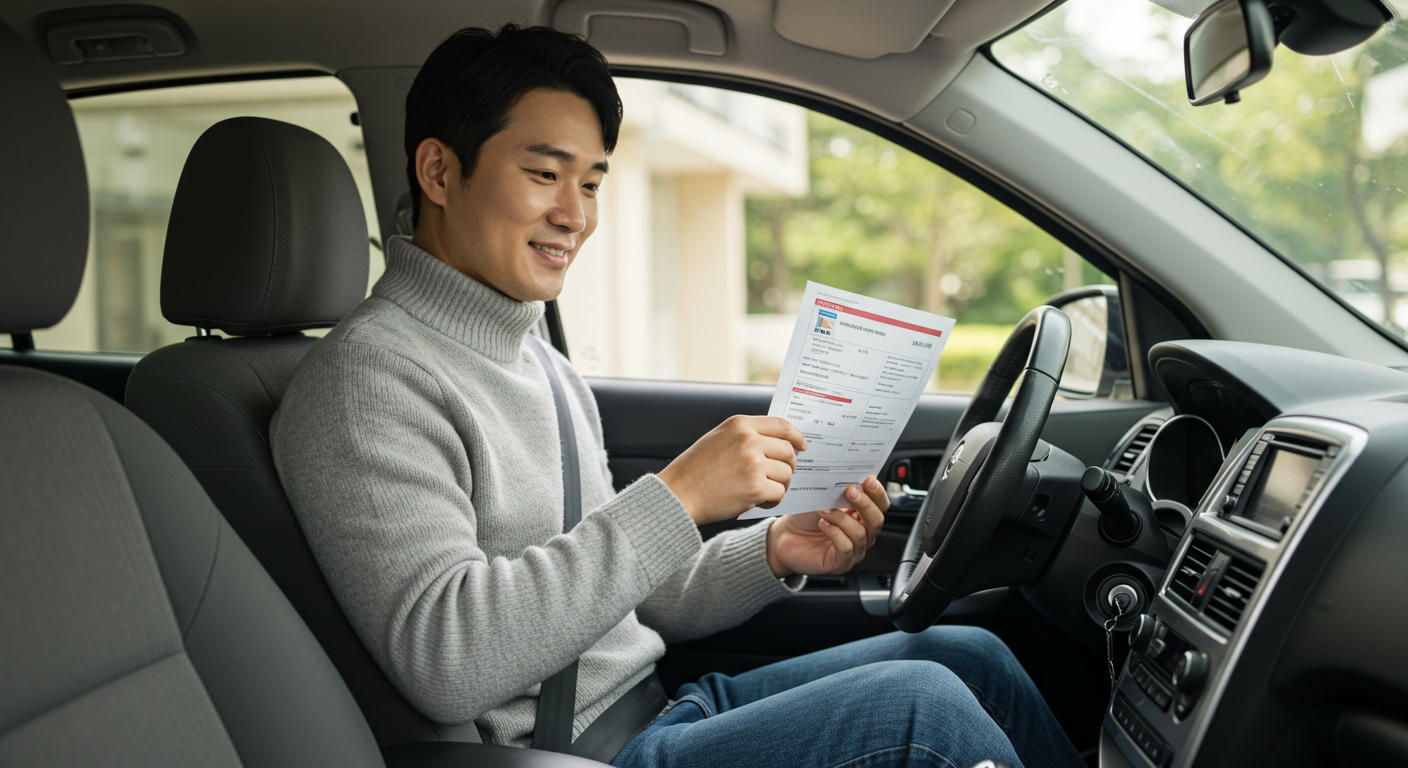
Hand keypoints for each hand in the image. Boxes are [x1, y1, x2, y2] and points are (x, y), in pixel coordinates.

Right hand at [658, 415, 807, 525]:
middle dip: (787, 467)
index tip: (802, 446)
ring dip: (779, 485)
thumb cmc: (695, 470)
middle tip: (776, 478)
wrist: (678, 495)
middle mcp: (749, 440)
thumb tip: (778, 441)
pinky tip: (756, 501)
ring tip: (761, 492)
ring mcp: (753, 463)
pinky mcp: (755, 487)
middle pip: (788, 451)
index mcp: (740, 424)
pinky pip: (779, 492)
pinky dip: (772, 500)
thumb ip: (746, 435)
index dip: (796, 436)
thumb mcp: (718, 438)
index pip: (781, 425)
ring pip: (786, 473)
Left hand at [765, 476, 888, 576]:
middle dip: (866, 504)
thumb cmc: (804, 519)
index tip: (868, 480)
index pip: (881, 506)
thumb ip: (838, 492)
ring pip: (861, 534)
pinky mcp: (840, 564)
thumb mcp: (823, 500)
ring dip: (842, 519)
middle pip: (877, 520)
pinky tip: (823, 525)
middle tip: (850, 491)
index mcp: (861, 517)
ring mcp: (854, 551)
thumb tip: (850, 477)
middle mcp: (862, 535)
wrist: (784, 538)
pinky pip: (847, 548)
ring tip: (824, 510)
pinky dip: (835, 534)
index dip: (878, 493)